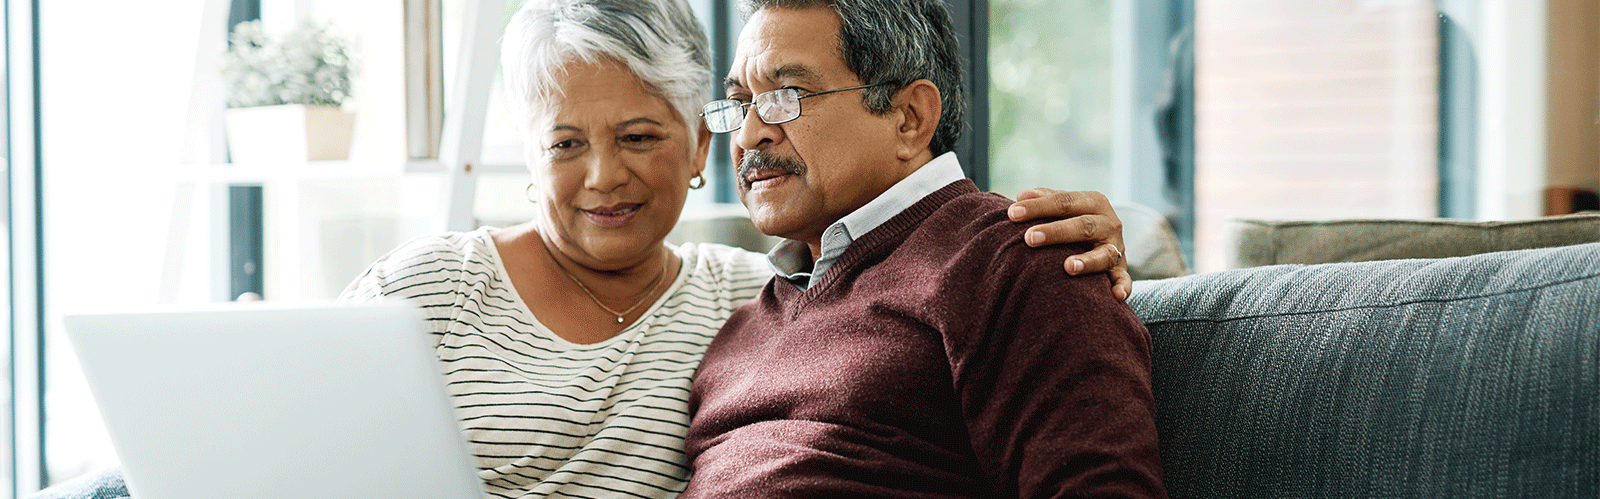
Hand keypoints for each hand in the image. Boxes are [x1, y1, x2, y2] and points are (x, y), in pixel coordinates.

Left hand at [1006, 188, 1130, 300]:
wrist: (1107, 239)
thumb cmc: (1075, 220)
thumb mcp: (1065, 207)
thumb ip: (1045, 199)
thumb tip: (1021, 195)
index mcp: (1093, 202)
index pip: (1064, 202)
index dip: (1038, 207)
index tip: (1012, 214)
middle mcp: (1108, 223)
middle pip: (1083, 226)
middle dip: (1056, 232)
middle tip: (1030, 238)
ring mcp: (1116, 247)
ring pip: (1104, 254)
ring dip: (1087, 261)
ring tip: (1068, 267)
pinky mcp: (1121, 270)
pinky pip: (1124, 279)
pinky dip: (1122, 287)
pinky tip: (1115, 296)